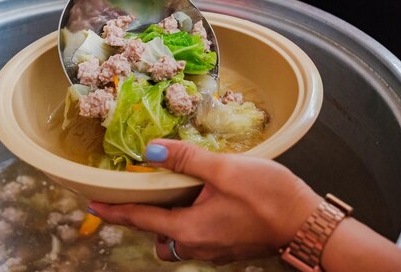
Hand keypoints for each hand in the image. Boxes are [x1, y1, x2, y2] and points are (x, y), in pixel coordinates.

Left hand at [88, 139, 321, 263]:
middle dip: (140, 220)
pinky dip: (187, 221)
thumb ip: (186, 159)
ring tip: (168, 193)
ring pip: (176, 240)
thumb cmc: (269, 196)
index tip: (93, 204)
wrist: (307, 223)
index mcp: (189, 229)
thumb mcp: (224, 170)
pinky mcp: (228, 247)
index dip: (114, 211)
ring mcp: (214, 250)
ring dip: (166, 221)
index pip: (140, 219)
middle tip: (133, 195)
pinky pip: (196, 238)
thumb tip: (152, 150)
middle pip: (155, 236)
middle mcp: (197, 246)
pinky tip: (198, 199)